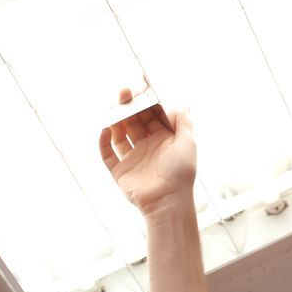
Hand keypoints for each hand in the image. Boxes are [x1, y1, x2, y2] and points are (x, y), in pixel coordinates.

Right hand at [99, 88, 196, 216]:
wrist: (167, 201)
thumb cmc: (181, 173)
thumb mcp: (188, 143)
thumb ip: (183, 122)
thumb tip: (179, 104)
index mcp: (164, 140)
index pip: (152, 116)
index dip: (146, 103)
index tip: (140, 89)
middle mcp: (147, 147)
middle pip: (134, 122)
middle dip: (129, 107)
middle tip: (124, 93)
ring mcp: (133, 159)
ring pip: (119, 135)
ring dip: (115, 121)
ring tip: (113, 108)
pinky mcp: (120, 171)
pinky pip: (107, 154)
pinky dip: (103, 141)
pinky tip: (105, 129)